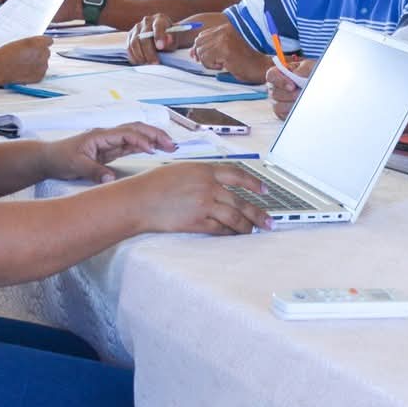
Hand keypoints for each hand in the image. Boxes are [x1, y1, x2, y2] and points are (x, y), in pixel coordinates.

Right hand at [0, 36, 51, 85]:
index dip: (43, 43)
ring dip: (37, 63)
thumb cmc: (6, 54)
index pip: (49, 41)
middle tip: (28, 56)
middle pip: (46, 52)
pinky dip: (34, 72)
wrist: (0, 68)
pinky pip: (41, 72)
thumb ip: (32, 43)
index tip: (40, 45)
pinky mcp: (40, 76)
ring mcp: (43, 66)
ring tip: (24, 64)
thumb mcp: (20, 42)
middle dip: (39, 54)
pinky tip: (24, 71)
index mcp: (39, 43)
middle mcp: (43, 54)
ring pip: (44, 63)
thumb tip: (36, 45)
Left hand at [44, 123, 174, 183]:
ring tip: (170, 146)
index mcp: (101, 135)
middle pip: (136, 129)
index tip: (153, 150)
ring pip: (136, 135)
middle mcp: (108, 136)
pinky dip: (145, 146)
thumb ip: (95, 171)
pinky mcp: (110, 150)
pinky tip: (155, 150)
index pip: (127, 134)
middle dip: (155, 134)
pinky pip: (131, 145)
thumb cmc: (60, 158)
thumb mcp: (76, 165)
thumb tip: (112, 180)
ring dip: (153, 138)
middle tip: (172, 144)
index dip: (142, 140)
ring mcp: (110, 142)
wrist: (48, 158)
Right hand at [127, 13, 193, 64]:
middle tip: (155, 62)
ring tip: (148, 64)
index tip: (161, 47)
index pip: (158, 26)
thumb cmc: (170, 39)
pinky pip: (128, 47)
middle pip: (144, 36)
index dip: (159, 36)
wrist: (163, 38)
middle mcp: (146, 21)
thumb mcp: (175, 40)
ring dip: (140, 56)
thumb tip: (167, 40)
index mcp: (160, 19)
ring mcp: (137, 28)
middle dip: (149, 52)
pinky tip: (140, 62)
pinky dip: (133, 56)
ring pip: (134, 42)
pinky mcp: (130, 36)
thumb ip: (171, 40)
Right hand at [133, 163, 272, 234]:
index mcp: (205, 170)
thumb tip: (217, 184)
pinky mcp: (196, 222)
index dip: (254, 184)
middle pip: (241, 201)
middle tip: (269, 221)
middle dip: (258, 213)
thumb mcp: (182, 170)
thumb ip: (202, 175)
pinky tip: (235, 236)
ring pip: (234, 217)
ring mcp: (203, 205)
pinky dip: (230, 233)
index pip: (238, 175)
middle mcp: (208, 187)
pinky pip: (219, 229)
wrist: (139, 200)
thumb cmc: (154, 184)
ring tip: (254, 231)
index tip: (265, 191)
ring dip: (246, 226)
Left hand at [191, 23, 270, 81]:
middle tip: (214, 63)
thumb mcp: (227, 49)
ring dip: (209, 62)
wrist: (261, 67)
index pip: (201, 36)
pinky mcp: (225, 50)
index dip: (198, 48)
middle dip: (202, 56)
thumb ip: (212, 47)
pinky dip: (212, 66)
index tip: (200, 58)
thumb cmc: (246, 61)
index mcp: (225, 28)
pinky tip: (224, 66)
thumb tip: (193, 53)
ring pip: (201, 52)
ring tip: (222, 64)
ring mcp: (224, 39)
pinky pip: (207, 60)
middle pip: (198, 43)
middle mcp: (224, 31)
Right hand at [265, 58, 313, 119]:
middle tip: (302, 94)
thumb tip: (297, 75)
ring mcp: (277, 100)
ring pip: (278, 106)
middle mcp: (275, 87)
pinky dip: (293, 113)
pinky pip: (283, 116)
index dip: (281, 81)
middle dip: (291, 95)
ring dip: (292, 104)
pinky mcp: (282, 112)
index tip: (293, 86)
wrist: (316, 85)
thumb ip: (303, 69)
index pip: (271, 75)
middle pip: (274, 93)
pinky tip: (301, 107)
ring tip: (304, 101)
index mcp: (278, 73)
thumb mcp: (309, 67)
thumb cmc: (309, 74)